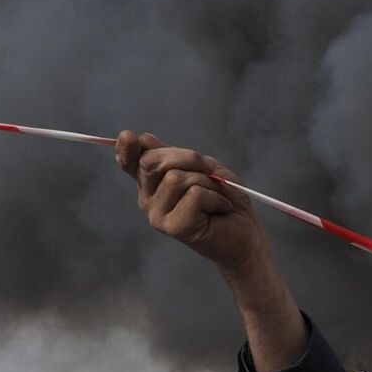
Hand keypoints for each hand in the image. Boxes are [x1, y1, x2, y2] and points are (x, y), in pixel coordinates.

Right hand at [114, 131, 267, 275]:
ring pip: (176, 178)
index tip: (129, 138)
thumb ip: (174, 156)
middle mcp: (148, 199)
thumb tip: (143, 139)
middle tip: (209, 173)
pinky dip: (215, 197)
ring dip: (207, 182)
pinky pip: (194, 195)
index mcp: (152, 183)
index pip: (129, 162)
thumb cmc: (225, 199)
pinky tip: (221, 208)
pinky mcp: (173, 227)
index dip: (125, 148)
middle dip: (188, 158)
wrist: (246, 234)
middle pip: (151, 162)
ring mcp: (157, 215)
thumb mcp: (202, 168)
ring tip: (217, 197)